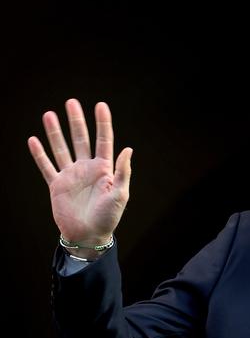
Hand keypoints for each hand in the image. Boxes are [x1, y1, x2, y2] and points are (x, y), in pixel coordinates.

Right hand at [28, 99, 132, 247]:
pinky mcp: (57, 185)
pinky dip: (39, 154)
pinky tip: (33, 140)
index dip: (102, 123)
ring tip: (49, 114)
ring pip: (61, 148)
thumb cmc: (108, 217)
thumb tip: (128, 149)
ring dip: (55, 132)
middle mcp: (87, 168)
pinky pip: (46, 166)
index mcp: (104, 169)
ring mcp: (71, 175)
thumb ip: (122, 171)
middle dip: (76, 121)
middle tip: (71, 102)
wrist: (89, 235)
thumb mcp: (120, 194)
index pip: (104, 140)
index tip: (100, 105)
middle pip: (80, 139)